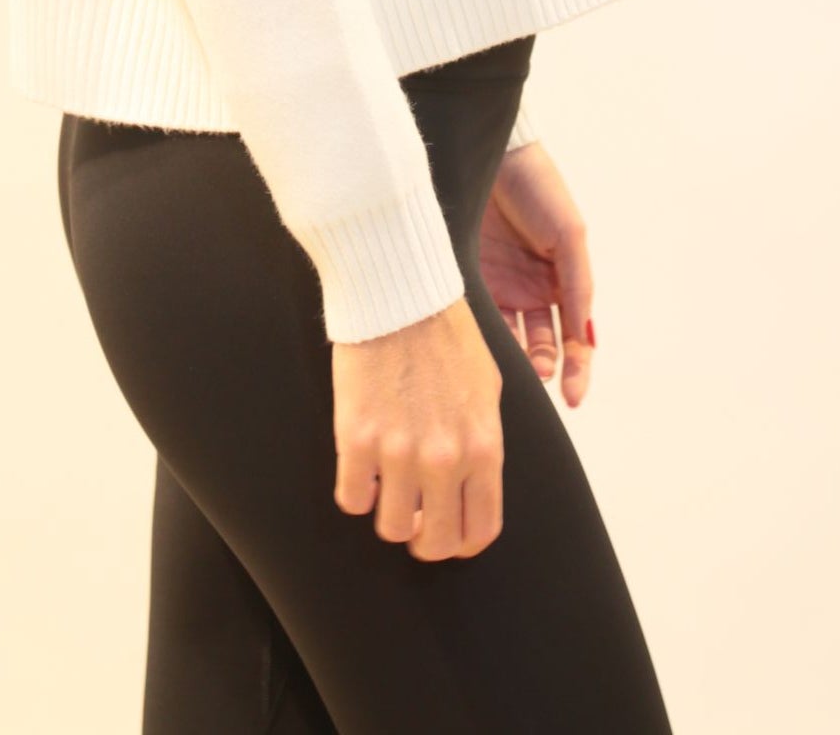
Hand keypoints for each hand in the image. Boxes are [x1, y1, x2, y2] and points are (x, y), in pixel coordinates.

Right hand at [332, 294, 504, 561]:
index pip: (480, 531)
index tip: (446, 532)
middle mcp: (445, 458)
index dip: (462, 543)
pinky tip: (361, 466)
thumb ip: (482, 442)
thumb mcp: (486, 389)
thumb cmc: (447, 337)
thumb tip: (472, 483)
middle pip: (435, 544)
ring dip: (387, 514)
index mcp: (483, 446)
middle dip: (424, 541)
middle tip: (413, 519)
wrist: (399, 296)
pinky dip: (355, 490)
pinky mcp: (357, 438)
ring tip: (385, 486)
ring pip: (390, 528)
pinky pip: (352, 499)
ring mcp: (399, 451)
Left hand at [478, 143, 595, 407]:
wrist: (489, 154)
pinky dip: (481, 339)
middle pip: (541, 346)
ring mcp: (499, 288)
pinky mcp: (469, 281)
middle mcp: (531, 291)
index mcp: (561, 281)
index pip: (573, 337)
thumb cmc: (538, 187)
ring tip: (510, 372)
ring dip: (512, 360)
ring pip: (508, 340)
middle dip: (541, 370)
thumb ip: (578, 287)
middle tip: (536, 381)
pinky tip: (482, 352)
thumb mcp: (569, 235)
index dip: (577, 369)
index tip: (574, 396)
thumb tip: (585, 338)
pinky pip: (477, 319)